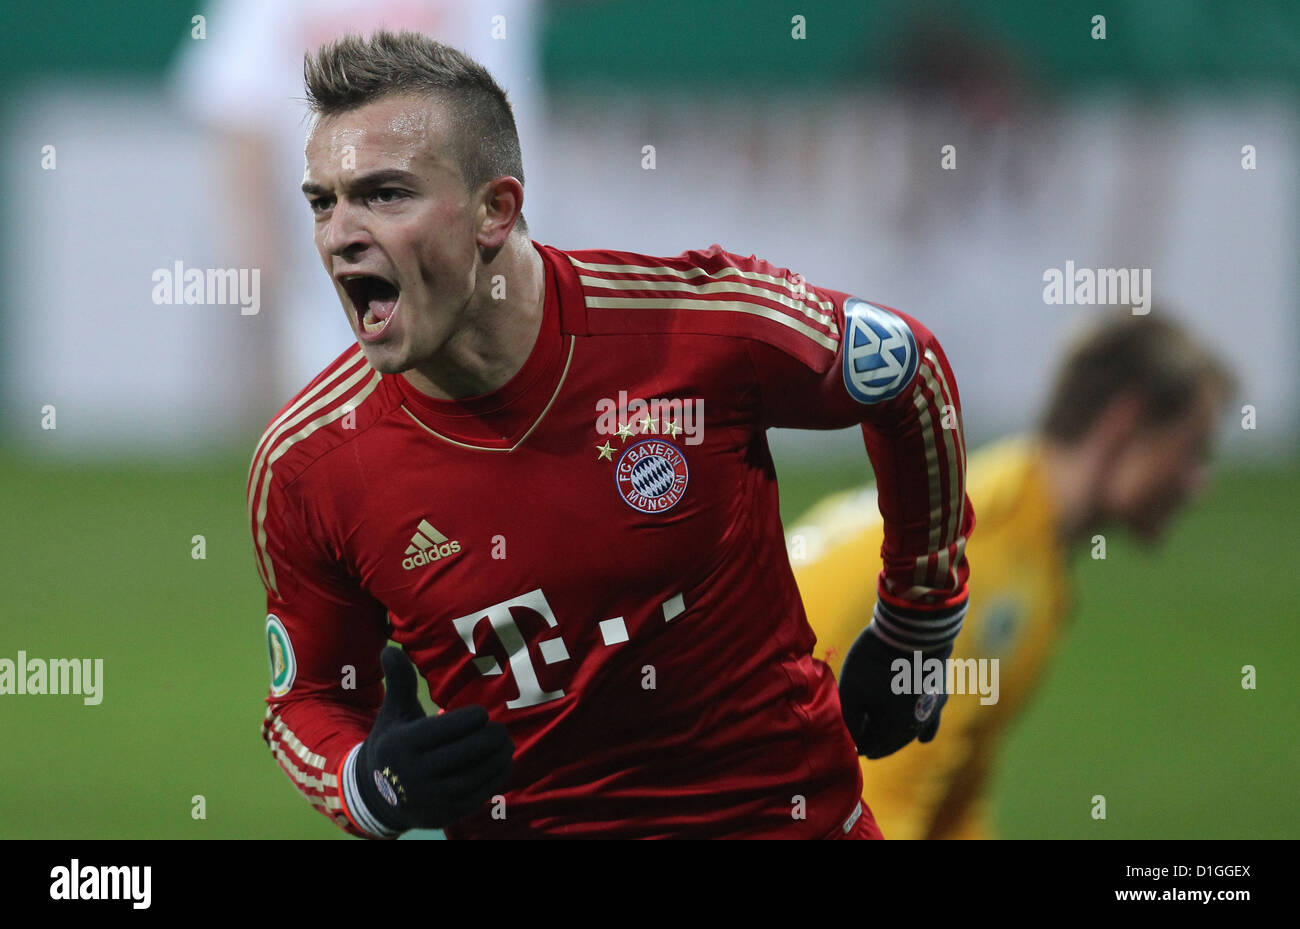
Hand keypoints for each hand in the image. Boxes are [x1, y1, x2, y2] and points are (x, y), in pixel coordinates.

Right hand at [349, 646, 513, 833]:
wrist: (378, 795)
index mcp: (402, 745)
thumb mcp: (393, 713)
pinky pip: (478, 795)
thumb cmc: (394, 743)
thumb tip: (390, 650)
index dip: (472, 719)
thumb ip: (399, 682)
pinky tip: (503, 763)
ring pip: (476, 775)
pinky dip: (495, 778)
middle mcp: (414, 775)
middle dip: (490, 737)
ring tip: (506, 744)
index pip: (449, 728)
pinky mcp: (444, 814)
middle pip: (467, 751)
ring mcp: (430, 798)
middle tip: (500, 729)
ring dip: (498, 757)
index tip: (481, 714)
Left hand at [838, 620, 954, 758]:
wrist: (912, 630)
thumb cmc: (875, 659)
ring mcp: (931, 710)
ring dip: (896, 735)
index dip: (857, 745)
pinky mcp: (940, 694)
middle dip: (876, 742)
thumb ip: (849, 718)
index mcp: (893, 728)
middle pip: (892, 742)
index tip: (848, 742)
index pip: (871, 746)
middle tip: (862, 740)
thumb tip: (851, 741)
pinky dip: (924, 729)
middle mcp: (916, 725)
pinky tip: (923, 738)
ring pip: (911, 732)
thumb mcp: (851, 688)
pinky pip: (932, 719)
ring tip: (882, 737)